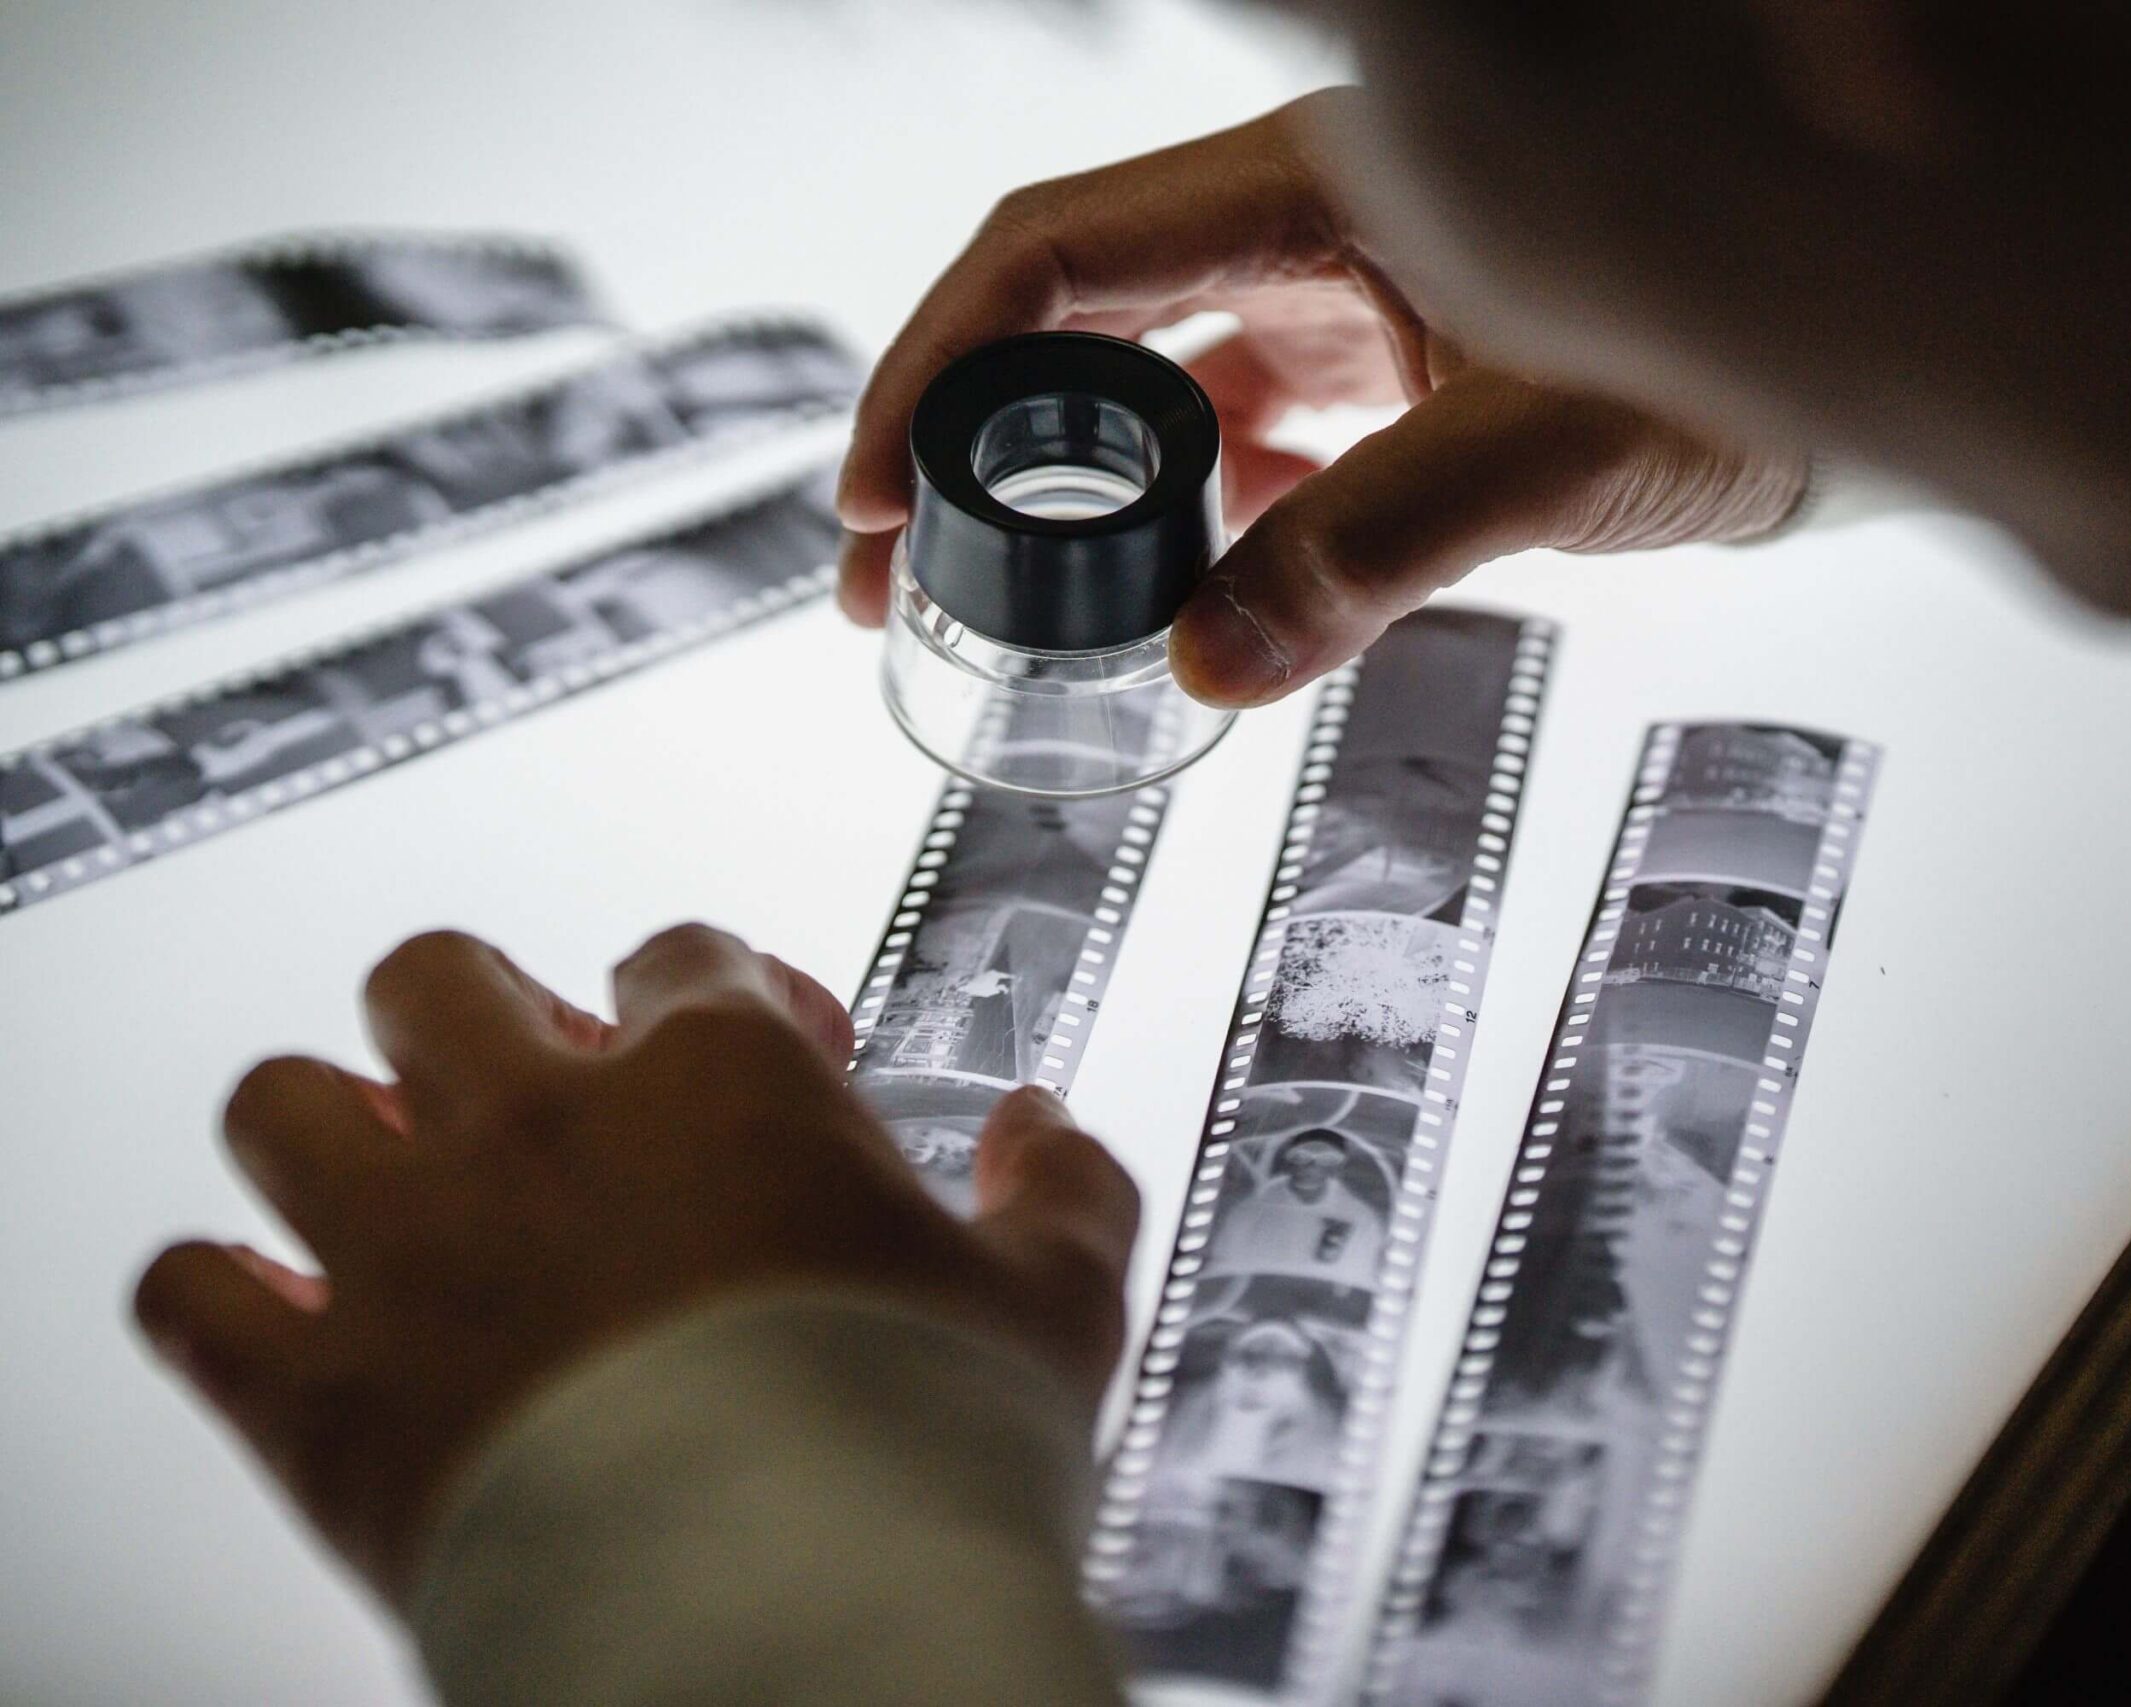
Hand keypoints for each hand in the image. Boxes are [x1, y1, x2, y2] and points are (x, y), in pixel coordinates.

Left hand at [131, 925, 1138, 1602]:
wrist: (789, 1618)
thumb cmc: (917, 1449)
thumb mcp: (1057, 1308)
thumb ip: (1065, 1194)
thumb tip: (1052, 1134)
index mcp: (720, 1078)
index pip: (684, 956)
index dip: (727, 992)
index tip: (765, 1048)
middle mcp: (541, 1127)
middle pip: (440, 980)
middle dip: (485, 1018)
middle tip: (540, 1088)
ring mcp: (409, 1249)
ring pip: (285, 1102)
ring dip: (332, 1130)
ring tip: (392, 1181)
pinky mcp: (319, 1393)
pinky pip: (193, 1296)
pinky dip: (226, 1297)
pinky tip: (289, 1314)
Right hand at [837, 89, 1808, 708]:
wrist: (1866, 363)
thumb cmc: (1744, 359)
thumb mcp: (1548, 450)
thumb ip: (1377, 545)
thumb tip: (1207, 662)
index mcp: (1321, 189)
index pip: (1063, 251)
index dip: (937, 363)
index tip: (869, 493)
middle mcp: (1313, 230)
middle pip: (1074, 317)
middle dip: (964, 443)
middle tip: (891, 583)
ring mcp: (1347, 301)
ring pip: (1153, 386)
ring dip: (1070, 494)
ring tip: (1002, 612)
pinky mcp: (1387, 373)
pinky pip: (1247, 442)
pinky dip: (1196, 522)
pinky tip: (1185, 602)